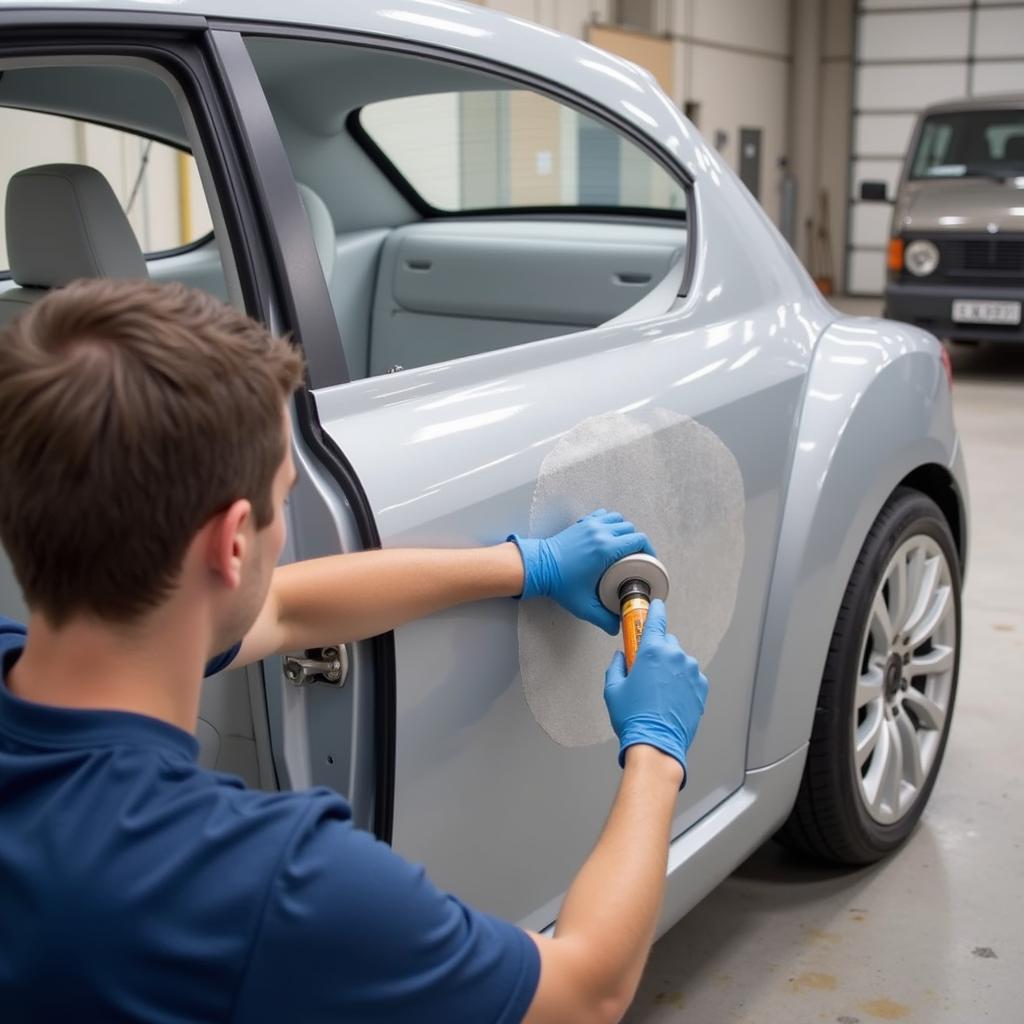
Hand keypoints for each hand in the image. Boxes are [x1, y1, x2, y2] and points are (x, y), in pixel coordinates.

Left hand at [510, 509, 653, 633]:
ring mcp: (590, 525)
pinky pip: (604, 515)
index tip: (647, 559)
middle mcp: (600, 533)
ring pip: (619, 519)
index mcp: (605, 549)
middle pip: (631, 529)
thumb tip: (617, 626)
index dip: (648, 549)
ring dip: (624, 530)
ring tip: (623, 545)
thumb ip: (603, 619)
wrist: (539, 567)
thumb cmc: (559, 583)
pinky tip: (609, 534)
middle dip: (637, 542)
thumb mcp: (585, 605)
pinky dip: (610, 521)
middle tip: (635, 556)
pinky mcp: (581, 523)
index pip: (639, 540)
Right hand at [603, 600, 707, 780]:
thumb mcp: (613, 689)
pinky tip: (671, 698)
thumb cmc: (635, 718)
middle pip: (667, 642)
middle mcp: (675, 656)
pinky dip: (682, 682)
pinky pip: (691, 676)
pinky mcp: (701, 687)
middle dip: (658, 651)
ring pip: (680, 660)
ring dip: (671, 668)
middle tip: (647, 671)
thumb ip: (616, 666)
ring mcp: (691, 672)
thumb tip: (621, 658)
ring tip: (659, 691)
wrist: (657, 744)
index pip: (656, 619)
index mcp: (652, 651)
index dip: (655, 610)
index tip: (656, 606)